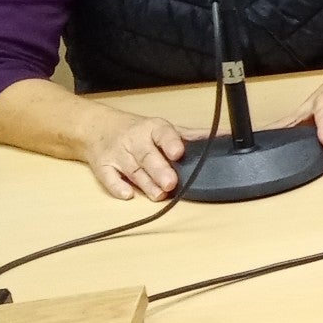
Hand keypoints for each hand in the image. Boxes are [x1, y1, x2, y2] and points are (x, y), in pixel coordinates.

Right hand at [81, 109, 204, 199]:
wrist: (97, 127)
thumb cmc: (139, 131)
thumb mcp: (164, 129)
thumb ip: (191, 136)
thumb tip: (225, 136)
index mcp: (153, 129)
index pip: (163, 134)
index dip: (170, 143)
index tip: (178, 153)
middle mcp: (134, 140)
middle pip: (147, 156)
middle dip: (160, 170)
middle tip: (171, 183)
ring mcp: (117, 154)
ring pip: (133, 170)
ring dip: (146, 184)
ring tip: (159, 194)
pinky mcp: (102, 167)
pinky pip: (108, 178)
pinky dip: (117, 187)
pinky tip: (127, 195)